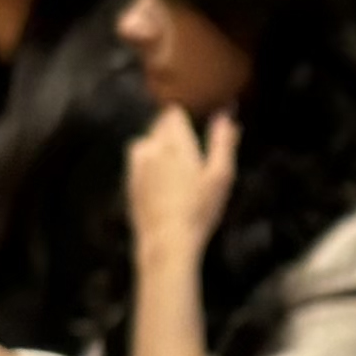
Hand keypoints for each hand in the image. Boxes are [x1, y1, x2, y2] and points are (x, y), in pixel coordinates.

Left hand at [128, 103, 235, 268]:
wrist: (166, 242)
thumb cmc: (199, 209)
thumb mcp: (221, 175)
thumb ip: (223, 142)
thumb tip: (226, 115)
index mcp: (175, 142)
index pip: (173, 113)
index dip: (185, 117)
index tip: (196, 127)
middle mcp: (151, 148)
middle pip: (158, 125)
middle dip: (172, 131)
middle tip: (191, 150)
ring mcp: (137, 165)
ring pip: (146, 141)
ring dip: (158, 146)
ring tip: (176, 166)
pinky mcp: (130, 182)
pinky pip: (138, 162)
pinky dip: (149, 164)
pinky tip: (163, 183)